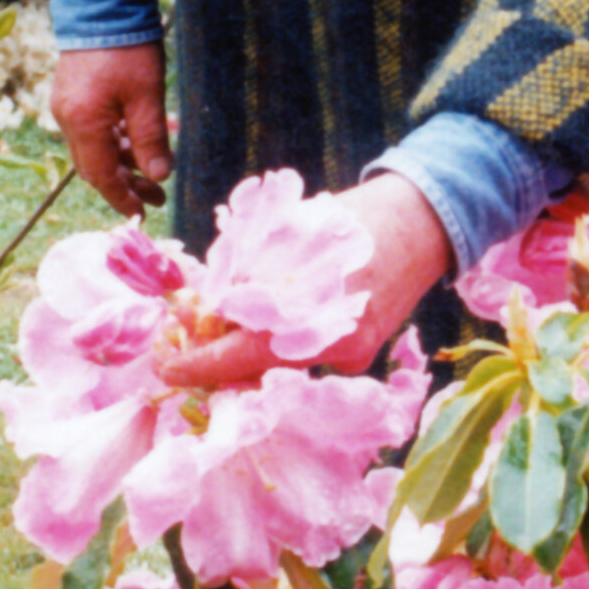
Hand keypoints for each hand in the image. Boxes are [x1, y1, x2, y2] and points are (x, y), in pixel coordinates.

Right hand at [51, 42, 172, 216]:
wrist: (101, 3)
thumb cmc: (127, 48)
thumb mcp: (147, 97)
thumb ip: (151, 140)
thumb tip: (159, 175)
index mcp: (83, 124)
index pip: (100, 176)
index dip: (121, 198)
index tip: (142, 214)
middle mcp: (68, 119)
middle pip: (95, 166)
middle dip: (126, 183)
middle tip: (158, 195)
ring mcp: (69, 105)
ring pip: (96, 147)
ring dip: (125, 160)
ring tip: (157, 168)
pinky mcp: (74, 93)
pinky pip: (94, 128)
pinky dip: (118, 139)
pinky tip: (140, 138)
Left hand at [157, 172, 450, 391]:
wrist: (422, 221)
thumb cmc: (347, 219)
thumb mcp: (284, 234)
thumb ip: (242, 274)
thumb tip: (202, 308)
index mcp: (310, 313)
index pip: (240, 355)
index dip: (197, 365)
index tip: (166, 368)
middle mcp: (331, 346)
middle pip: (257, 369)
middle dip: (218, 358)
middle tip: (185, 344)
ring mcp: (350, 355)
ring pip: (281, 365)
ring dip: (249, 350)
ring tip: (224, 325)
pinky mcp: (361, 355)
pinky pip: (306, 356)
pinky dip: (281, 342)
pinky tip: (272, 318)